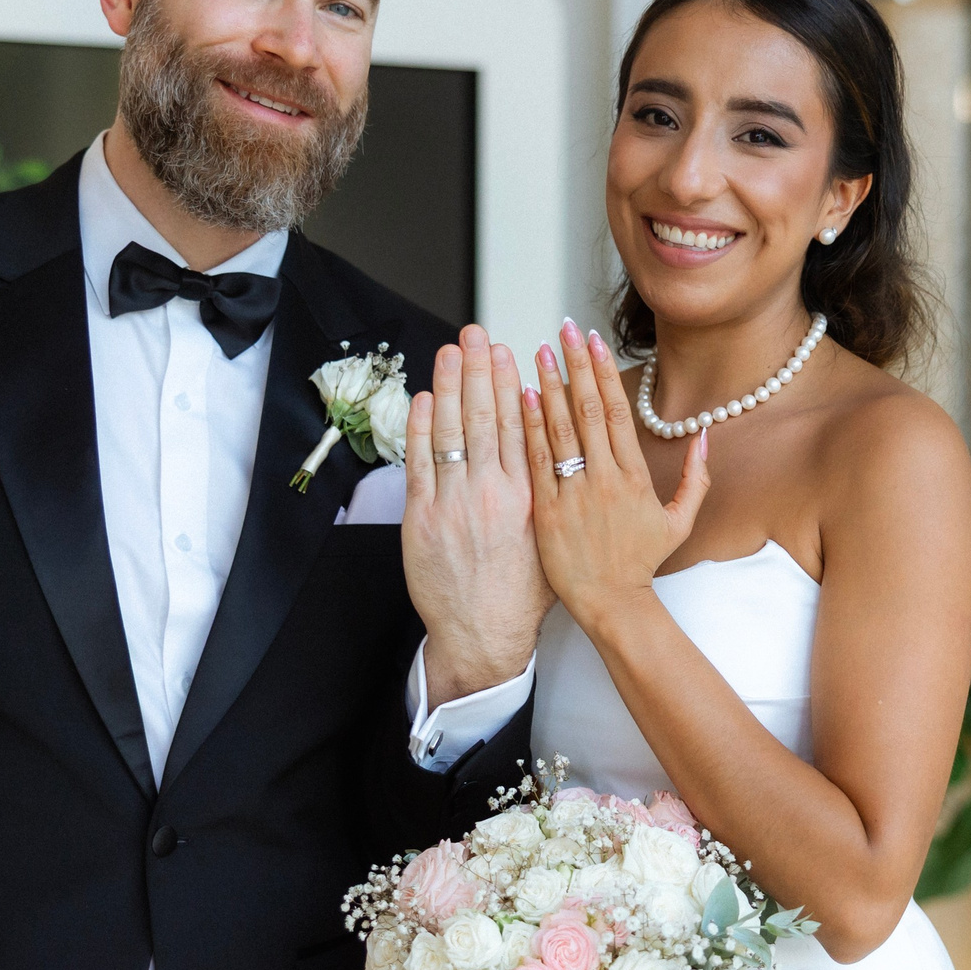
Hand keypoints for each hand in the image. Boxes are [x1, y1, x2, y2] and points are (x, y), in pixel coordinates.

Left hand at [405, 325, 553, 707]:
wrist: (483, 634)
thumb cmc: (523, 594)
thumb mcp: (550, 538)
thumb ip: (549, 492)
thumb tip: (550, 449)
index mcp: (528, 496)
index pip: (518, 426)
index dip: (509, 384)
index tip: (507, 352)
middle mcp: (491, 494)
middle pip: (483, 418)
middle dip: (477, 370)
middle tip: (474, 335)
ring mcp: (453, 505)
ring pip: (449, 432)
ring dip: (447, 386)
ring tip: (448, 351)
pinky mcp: (421, 520)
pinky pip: (419, 463)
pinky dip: (419, 428)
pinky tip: (423, 399)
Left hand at [523, 320, 708, 634]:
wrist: (611, 604)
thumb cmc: (642, 564)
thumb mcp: (679, 522)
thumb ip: (695, 478)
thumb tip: (704, 436)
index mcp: (634, 477)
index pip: (618, 412)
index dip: (605, 372)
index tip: (593, 341)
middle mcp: (604, 479)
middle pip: (589, 410)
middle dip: (576, 365)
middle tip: (564, 329)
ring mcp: (573, 494)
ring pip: (560, 429)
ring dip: (550, 386)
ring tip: (541, 351)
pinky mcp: (546, 511)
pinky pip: (536, 461)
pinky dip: (528, 427)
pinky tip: (520, 397)